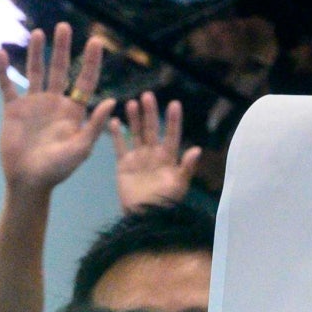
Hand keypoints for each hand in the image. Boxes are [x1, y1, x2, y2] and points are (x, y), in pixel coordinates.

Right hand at [0, 24, 112, 192]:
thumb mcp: (80, 149)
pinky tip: (1, 53)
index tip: (95, 40)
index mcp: (73, 111)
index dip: (90, 61)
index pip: (85, 81)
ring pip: (35, 72)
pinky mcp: (13, 110)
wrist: (28, 182)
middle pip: (60, 69)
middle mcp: (54, 103)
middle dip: (62, 48)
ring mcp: (33, 104)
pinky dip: (3, 70)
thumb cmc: (57, 171)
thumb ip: (94, 125)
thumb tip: (112, 100)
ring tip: (39, 33)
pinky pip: (7, 85)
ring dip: (36, 52)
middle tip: (63, 26)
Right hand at [110, 92, 201, 208]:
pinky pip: (120, 146)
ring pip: (136, 133)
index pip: (172, 134)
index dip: (173, 120)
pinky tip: (114, 121)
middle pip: (152, 129)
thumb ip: (187, 167)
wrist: (145, 217)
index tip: (174, 104)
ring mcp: (138, 158)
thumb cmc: (165, 202)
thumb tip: (197, 149)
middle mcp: (153, 154)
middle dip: (150, 113)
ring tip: (131, 102)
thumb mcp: (179, 185)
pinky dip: (117, 134)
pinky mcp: (124, 164)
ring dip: (134, 118)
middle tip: (147, 95)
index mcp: (168, 158)